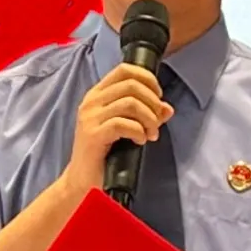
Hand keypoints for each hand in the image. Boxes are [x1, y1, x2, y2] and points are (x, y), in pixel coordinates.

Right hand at [60, 63, 173, 194]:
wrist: (83, 181)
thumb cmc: (105, 153)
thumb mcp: (127, 128)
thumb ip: (146, 114)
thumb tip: (167, 108)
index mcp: (98, 94)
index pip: (124, 70)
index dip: (147, 79)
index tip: (158, 96)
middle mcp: (91, 101)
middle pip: (131, 85)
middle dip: (152, 102)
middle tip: (157, 121)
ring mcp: (90, 117)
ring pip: (130, 103)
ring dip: (149, 119)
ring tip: (151, 134)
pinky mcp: (93, 135)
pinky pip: (124, 124)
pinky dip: (139, 131)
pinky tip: (140, 141)